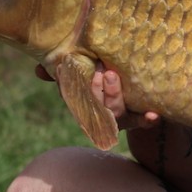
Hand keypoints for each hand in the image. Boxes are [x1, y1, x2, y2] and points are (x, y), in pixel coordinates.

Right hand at [34, 63, 159, 130]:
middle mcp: (102, 114)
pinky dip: (147, 120)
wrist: (138, 100)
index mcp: (86, 104)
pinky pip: (143, 122)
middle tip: (98, 69)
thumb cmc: (105, 86)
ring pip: (115, 111)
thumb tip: (37, 70)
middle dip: (94, 88)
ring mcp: (120, 118)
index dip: (69, 86)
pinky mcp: (139, 120)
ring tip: (112, 76)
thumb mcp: (85, 76)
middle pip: (94, 105)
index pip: (74, 97)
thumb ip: (64, 74)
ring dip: (113, 95)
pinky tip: (154, 115)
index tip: (64, 69)